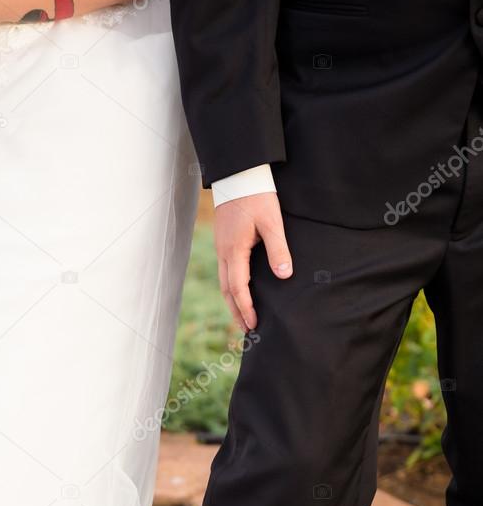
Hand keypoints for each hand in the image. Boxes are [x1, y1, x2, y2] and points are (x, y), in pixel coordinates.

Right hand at [214, 192, 292, 330]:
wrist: (238, 175)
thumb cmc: (257, 196)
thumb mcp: (272, 221)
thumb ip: (278, 248)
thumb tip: (284, 274)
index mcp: (234, 250)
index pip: (238, 288)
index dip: (246, 308)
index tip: (254, 325)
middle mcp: (224, 253)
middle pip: (226, 290)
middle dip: (236, 311)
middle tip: (247, 330)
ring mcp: (221, 248)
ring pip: (224, 282)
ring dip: (232, 301)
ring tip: (242, 317)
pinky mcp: (224, 242)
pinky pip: (225, 272)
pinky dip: (231, 287)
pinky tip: (240, 291)